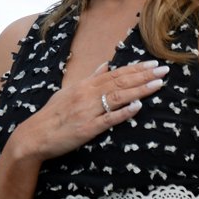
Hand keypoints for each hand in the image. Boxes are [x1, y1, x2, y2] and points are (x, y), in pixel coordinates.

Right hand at [10, 60, 167, 162]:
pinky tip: (137, 107)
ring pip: (117, 97)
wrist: (35, 135)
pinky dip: (123, 113)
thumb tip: (106, 64)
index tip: (153, 63)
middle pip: (119, 82)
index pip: (114, 73)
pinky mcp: (87, 128)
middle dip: (144, 75)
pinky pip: (108, 119)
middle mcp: (87, 95)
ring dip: (139, 90)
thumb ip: (89, 78)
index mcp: (84, 85)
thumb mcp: (69, 91)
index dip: (135, 68)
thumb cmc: (53, 114)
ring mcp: (87, 111)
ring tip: (157, 84)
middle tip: (163, 70)